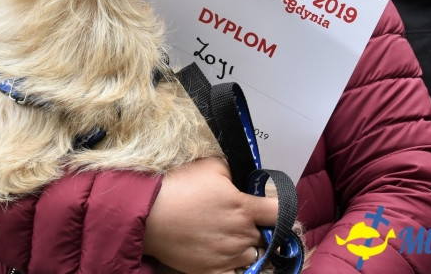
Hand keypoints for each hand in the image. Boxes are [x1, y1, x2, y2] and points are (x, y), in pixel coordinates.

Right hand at [143, 157, 275, 273]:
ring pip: (253, 255)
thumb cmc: (180, 187)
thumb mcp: (211, 166)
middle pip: (266, 235)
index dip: (279, 208)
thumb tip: (242, 179)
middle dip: (258, 227)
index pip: (280, 212)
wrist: (149, 213)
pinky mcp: (212, 271)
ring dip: (246, 247)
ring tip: (228, 237)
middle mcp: (242, 235)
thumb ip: (234, 172)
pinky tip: (226, 257)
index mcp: (244, 208)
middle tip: (240, 219)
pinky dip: (235, 267)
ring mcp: (228, 256)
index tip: (270, 207)